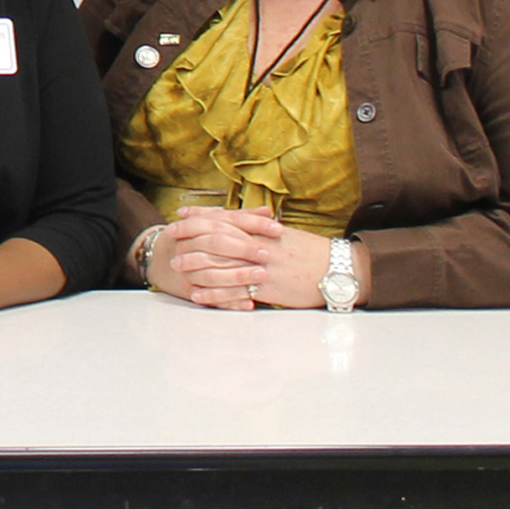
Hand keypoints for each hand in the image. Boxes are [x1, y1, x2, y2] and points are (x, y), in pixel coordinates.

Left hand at [153, 207, 322, 308]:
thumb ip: (264, 230)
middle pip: (217, 239)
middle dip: (191, 238)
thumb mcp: (288, 236)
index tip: (182, 214)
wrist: (339, 270)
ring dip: (197, 266)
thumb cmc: (314, 253)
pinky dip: (214, 294)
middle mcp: (259, 246)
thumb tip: (246, 223)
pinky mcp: (268, 289)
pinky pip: (234, 291)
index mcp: (263, 230)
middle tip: (170, 239)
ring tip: (178, 267)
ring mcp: (262, 268)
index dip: (201, 215)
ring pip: (221, 265)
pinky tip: (198, 295)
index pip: (226, 219)